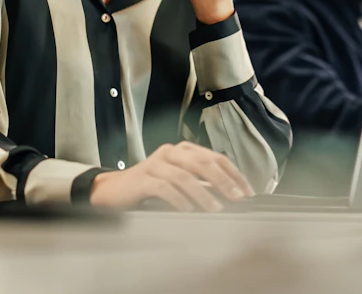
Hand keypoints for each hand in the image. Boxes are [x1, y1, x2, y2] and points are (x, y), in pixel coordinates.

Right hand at [89, 141, 253, 211]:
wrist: (114, 191)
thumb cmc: (150, 188)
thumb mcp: (179, 182)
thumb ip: (201, 184)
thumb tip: (231, 196)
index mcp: (183, 150)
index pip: (215, 157)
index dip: (234, 174)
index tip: (247, 191)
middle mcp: (171, 152)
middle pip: (203, 163)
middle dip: (224, 181)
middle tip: (237, 198)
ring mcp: (156, 164)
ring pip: (185, 176)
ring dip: (204, 194)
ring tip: (216, 209)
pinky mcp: (143, 178)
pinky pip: (164, 187)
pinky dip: (179, 199)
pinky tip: (188, 210)